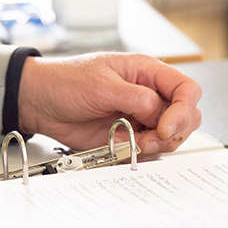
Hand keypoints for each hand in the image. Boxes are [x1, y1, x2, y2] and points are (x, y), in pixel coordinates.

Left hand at [17, 52, 201, 155]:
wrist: (40, 101)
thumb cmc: (66, 81)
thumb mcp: (102, 85)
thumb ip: (136, 98)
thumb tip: (161, 112)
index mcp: (147, 72)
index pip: (186, 89)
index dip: (183, 110)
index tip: (164, 127)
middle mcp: (148, 94)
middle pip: (186, 115)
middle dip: (174, 132)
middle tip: (151, 139)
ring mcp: (140, 116)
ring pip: (170, 137)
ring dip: (157, 146)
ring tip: (134, 143)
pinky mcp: (128, 136)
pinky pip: (148, 150)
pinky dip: (141, 155)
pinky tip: (124, 148)